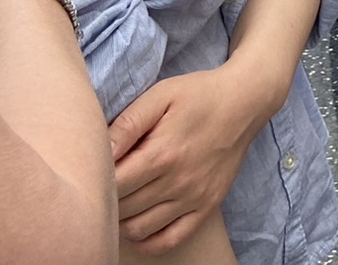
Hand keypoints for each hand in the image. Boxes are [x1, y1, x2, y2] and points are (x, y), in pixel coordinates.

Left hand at [108, 68, 267, 252]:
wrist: (245, 102)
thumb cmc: (198, 95)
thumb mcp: (160, 95)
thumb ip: (128, 123)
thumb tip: (100, 150)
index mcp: (162, 153)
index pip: (113, 184)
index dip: (95, 179)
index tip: (92, 168)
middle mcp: (178, 182)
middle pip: (123, 207)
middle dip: (105, 197)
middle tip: (102, 182)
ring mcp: (194, 198)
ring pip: (140, 228)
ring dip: (122, 218)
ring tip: (120, 198)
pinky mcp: (207, 207)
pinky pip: (170, 239)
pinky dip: (148, 241)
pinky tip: (139, 224)